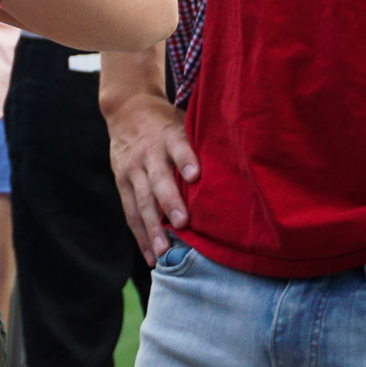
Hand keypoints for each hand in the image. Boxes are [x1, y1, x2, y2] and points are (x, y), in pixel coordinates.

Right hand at [103, 83, 199, 264]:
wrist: (126, 110)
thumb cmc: (167, 123)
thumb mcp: (185, 122)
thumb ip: (203, 144)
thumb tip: (244, 167)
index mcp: (169, 136)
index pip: (178, 147)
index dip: (186, 160)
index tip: (196, 175)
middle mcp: (148, 154)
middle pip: (158, 179)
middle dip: (169, 202)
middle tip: (182, 223)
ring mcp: (132, 169)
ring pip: (141, 201)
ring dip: (152, 227)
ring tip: (163, 252)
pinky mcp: (121, 182)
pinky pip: (130, 212)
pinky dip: (141, 235)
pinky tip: (151, 256)